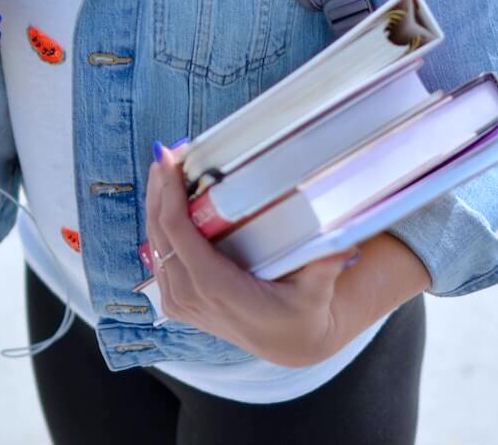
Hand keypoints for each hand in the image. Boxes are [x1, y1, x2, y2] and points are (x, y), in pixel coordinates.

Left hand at [145, 144, 358, 367]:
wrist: (289, 344)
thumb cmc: (303, 313)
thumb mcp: (317, 292)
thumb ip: (325, 266)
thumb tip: (343, 242)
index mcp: (217, 289)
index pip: (178, 236)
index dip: (169, 196)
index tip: (170, 161)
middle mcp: (191, 297)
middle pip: (160, 234)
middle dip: (159, 190)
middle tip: (166, 153)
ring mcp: (181, 302)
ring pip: (154, 245)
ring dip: (155, 204)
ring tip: (164, 168)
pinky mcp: (178, 302)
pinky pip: (159, 257)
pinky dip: (159, 226)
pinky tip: (165, 200)